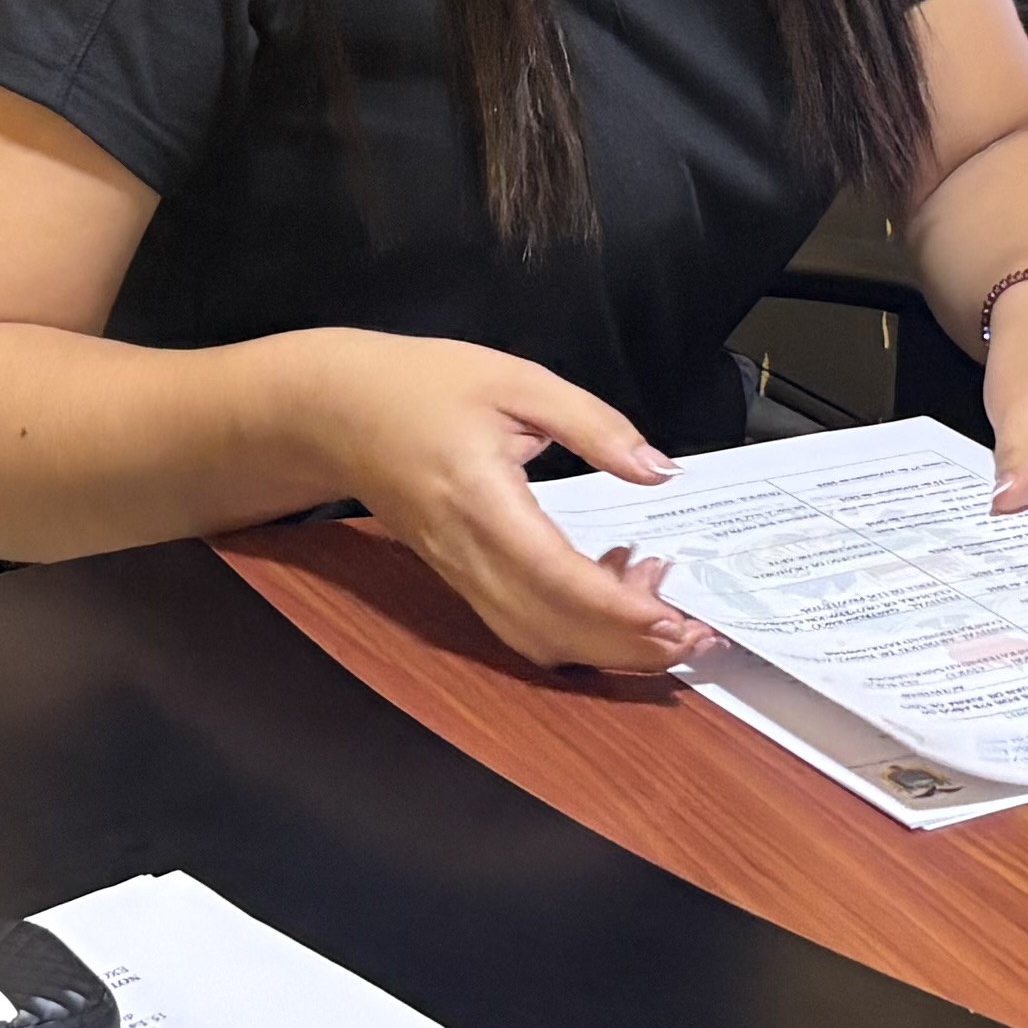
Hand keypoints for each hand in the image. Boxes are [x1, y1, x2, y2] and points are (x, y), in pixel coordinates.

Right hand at [293, 333, 716, 674]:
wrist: (334, 411)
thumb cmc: (419, 386)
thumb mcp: (516, 380)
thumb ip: (593, 424)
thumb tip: (659, 469)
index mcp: (482, 502)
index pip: (558, 578)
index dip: (620, 610)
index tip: (676, 617)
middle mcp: (468, 554)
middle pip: (552, 631)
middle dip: (628, 647)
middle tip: (693, 637)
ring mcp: (459, 574)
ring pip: (536, 640)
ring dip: (604, 647)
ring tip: (665, 619)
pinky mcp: (459, 578)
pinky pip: (519, 625)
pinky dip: (573, 630)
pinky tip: (614, 595)